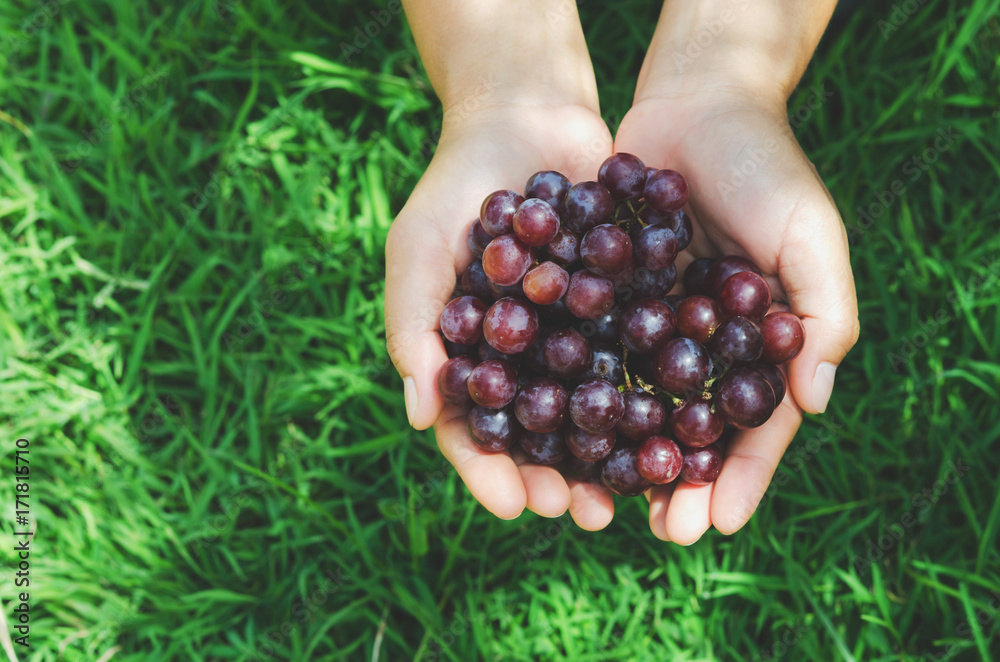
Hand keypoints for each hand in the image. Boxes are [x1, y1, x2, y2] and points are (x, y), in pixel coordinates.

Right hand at [385, 102, 616, 527]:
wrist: (523, 115)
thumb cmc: (454, 185)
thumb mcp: (418, 250)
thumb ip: (412, 325)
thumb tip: (418, 414)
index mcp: (468, 356)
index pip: (472, 430)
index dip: (490, 472)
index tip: (515, 507)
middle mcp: (523, 356)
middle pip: (539, 435)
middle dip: (560, 478)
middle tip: (588, 514)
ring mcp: (572, 334)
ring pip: (592, 407)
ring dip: (613, 452)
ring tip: (639, 488)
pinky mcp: (620, 305)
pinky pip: (636, 355)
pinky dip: (654, 389)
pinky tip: (679, 420)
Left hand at [615, 87, 859, 543]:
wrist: (695, 103)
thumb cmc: (766, 166)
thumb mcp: (809, 233)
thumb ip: (822, 313)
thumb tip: (814, 402)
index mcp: (760, 344)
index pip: (756, 425)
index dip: (742, 477)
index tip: (718, 526)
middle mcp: (703, 345)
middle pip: (691, 428)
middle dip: (678, 482)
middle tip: (659, 531)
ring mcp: (653, 326)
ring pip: (635, 404)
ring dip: (620, 454)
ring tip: (601, 502)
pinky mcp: (606, 299)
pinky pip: (590, 353)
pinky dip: (574, 391)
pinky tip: (553, 431)